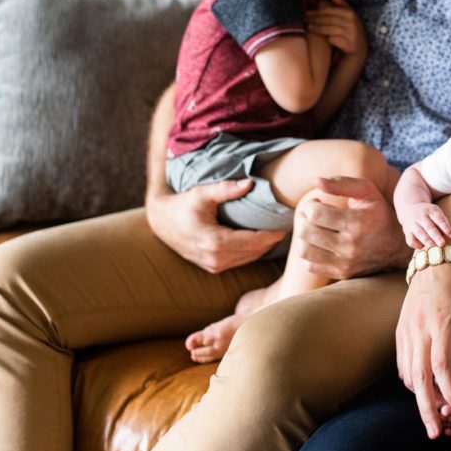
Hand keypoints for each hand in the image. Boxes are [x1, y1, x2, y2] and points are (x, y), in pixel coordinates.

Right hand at [146, 179, 286, 272]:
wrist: (162, 222)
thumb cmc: (182, 205)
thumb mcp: (202, 193)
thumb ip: (226, 188)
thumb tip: (250, 183)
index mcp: (215, 242)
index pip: (254, 241)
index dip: (273, 234)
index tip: (287, 223)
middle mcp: (216, 259)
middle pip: (255, 252)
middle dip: (273, 240)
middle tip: (288, 225)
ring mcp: (214, 266)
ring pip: (250, 258)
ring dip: (265, 247)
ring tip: (279, 231)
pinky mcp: (213, 267)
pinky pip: (241, 261)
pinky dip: (253, 251)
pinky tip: (263, 239)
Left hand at [293, 176, 405, 278]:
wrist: (397, 245)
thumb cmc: (378, 211)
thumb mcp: (366, 191)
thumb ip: (341, 183)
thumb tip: (315, 181)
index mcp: (358, 222)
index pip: (315, 214)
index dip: (310, 205)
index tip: (317, 202)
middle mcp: (351, 245)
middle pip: (306, 232)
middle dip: (303, 219)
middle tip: (311, 214)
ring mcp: (346, 263)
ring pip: (304, 251)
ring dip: (302, 236)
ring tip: (311, 228)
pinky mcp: (342, 274)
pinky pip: (310, 265)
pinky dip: (309, 253)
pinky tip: (317, 243)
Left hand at [307, 0, 366, 55]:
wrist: (360, 47)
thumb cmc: (351, 29)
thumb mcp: (349, 16)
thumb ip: (342, 5)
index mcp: (350, 13)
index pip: (330, 11)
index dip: (317, 11)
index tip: (307, 12)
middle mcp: (351, 23)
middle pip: (329, 20)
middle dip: (315, 19)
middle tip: (305, 20)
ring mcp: (350, 34)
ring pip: (330, 30)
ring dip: (317, 29)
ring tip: (309, 28)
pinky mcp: (349, 45)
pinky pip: (334, 40)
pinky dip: (327, 39)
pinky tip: (319, 38)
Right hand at [396, 263, 450, 438]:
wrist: (433, 263)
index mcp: (441, 324)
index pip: (441, 366)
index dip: (450, 391)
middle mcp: (419, 330)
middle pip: (419, 378)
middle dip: (426, 409)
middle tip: (436, 432)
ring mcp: (405, 331)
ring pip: (408, 374)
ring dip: (420, 398)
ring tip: (436, 412)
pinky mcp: (399, 333)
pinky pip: (403, 365)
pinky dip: (413, 382)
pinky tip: (426, 389)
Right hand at [397, 203, 450, 248]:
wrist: (410, 208)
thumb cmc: (429, 215)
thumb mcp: (437, 214)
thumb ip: (443, 223)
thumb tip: (449, 236)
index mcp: (431, 210)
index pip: (439, 219)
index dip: (445, 227)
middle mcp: (421, 216)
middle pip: (429, 227)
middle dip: (436, 236)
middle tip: (442, 244)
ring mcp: (412, 223)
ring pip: (419, 233)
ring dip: (427, 241)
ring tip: (433, 246)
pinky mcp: (406, 231)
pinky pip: (411, 240)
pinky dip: (417, 245)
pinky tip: (423, 246)